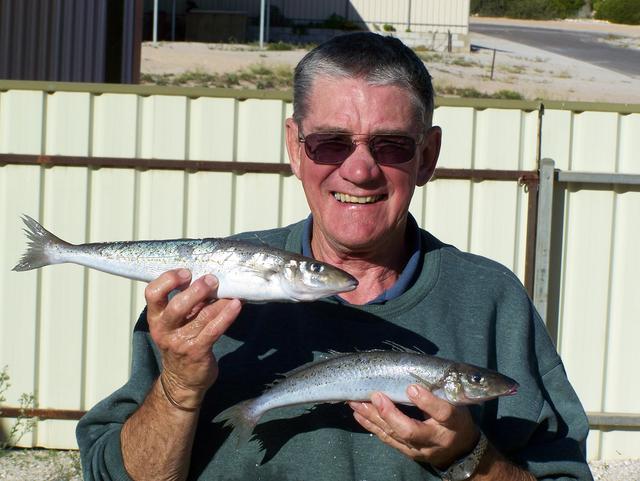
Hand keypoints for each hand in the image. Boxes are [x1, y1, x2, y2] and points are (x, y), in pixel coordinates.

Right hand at [145, 269, 241, 408]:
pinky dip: (227, 315)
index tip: (185, 272)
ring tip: (230, 290)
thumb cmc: (181, 342)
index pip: (152, 293)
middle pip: (176, 306)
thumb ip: (187, 302)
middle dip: (196, 290)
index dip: (168, 280)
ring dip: (217, 301)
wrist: (182, 381)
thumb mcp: (176, 322)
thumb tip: (208, 278)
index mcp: (156, 317)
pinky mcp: (197, 352)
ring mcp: (180, 342)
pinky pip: (214, 330)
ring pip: (200, 317)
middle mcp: (164, 329)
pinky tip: (236, 305)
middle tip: (211, 279)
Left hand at [349, 384, 478, 468]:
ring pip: (394, 435)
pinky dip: (371, 426)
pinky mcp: (408, 453)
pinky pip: (387, 439)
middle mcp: (436, 439)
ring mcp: (420, 449)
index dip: (426, 401)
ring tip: (357, 402)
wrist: (460, 450)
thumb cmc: (456, 417)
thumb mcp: (456, 402)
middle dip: (390, 414)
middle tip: (376, 396)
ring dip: (374, 417)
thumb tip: (415, 368)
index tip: (411, 387)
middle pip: (411, 430)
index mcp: (453, 422)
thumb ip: (439, 389)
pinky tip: (359, 414)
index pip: (442, 413)